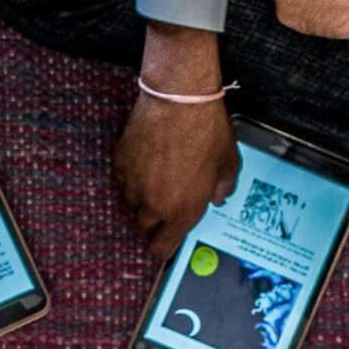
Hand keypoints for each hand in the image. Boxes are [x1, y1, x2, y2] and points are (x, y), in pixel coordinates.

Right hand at [115, 94, 237, 260]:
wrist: (179, 99)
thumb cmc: (206, 129)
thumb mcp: (228, 163)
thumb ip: (223, 188)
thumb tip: (218, 197)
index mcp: (183, 211)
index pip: (162, 248)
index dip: (161, 249)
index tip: (160, 245)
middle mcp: (154, 204)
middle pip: (142, 228)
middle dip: (151, 223)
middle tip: (160, 208)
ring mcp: (133, 185)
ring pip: (130, 204)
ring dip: (139, 199)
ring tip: (152, 181)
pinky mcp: (120, 164)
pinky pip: (121, 180)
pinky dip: (129, 177)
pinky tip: (142, 164)